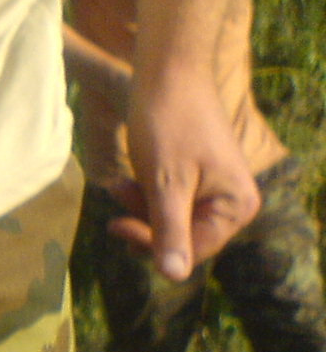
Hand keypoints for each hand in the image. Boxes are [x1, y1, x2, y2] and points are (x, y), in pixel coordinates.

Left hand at [106, 67, 257, 280]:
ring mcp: (216, 191)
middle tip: (119, 196)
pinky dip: (146, 197)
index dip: (150, 244)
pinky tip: (127, 180)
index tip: (115, 224)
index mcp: (236, 208)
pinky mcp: (197, 179)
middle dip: (145, 224)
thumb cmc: (169, 125)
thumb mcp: (165, 183)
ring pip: (171, 223)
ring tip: (121, 184)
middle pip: (182, 240)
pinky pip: (169, 203)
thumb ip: (169, 231)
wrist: (169, 74)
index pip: (191, 252)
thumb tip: (174, 277)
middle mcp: (234, 204)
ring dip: (141, 210)